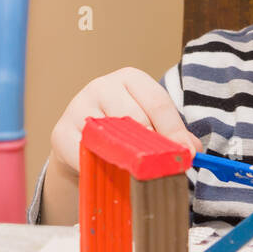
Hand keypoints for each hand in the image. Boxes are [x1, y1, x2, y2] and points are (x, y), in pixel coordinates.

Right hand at [48, 66, 200, 180]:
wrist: (81, 144)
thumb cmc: (122, 131)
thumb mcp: (150, 125)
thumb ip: (172, 135)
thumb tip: (192, 149)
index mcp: (130, 78)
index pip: (157, 102)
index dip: (173, 130)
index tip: (186, 154)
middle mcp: (102, 86)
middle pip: (134, 117)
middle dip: (152, 145)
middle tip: (163, 166)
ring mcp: (78, 106)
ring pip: (110, 134)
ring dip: (127, 156)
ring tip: (139, 171)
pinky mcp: (60, 131)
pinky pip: (84, 153)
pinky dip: (100, 166)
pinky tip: (110, 172)